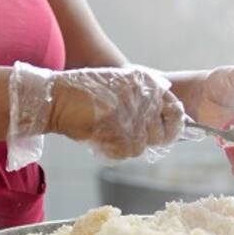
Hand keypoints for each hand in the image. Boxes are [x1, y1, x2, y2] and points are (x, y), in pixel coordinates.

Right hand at [50, 66, 184, 158]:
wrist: (57, 99)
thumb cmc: (83, 93)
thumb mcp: (118, 85)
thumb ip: (142, 100)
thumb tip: (162, 125)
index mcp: (146, 82)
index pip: (177, 111)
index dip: (172, 127)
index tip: (162, 135)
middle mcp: (144, 96)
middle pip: (162, 134)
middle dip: (145, 140)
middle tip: (124, 135)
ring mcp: (133, 113)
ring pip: (143, 145)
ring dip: (125, 145)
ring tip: (107, 133)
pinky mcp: (120, 130)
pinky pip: (127, 152)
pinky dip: (114, 150)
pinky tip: (101, 138)